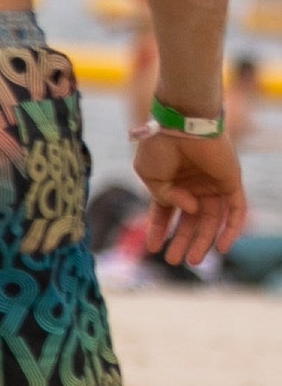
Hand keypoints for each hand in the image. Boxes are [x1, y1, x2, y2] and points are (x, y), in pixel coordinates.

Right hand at [132, 131, 246, 267]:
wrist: (181, 124)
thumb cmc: (160, 146)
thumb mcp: (149, 176)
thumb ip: (163, 197)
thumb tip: (187, 209)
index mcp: (171, 182)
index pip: (165, 212)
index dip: (158, 230)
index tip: (151, 248)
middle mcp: (193, 186)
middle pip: (191, 220)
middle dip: (183, 241)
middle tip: (176, 261)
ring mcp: (213, 185)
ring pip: (212, 220)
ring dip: (204, 241)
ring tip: (195, 260)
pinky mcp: (231, 182)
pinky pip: (236, 211)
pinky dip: (231, 229)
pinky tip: (221, 247)